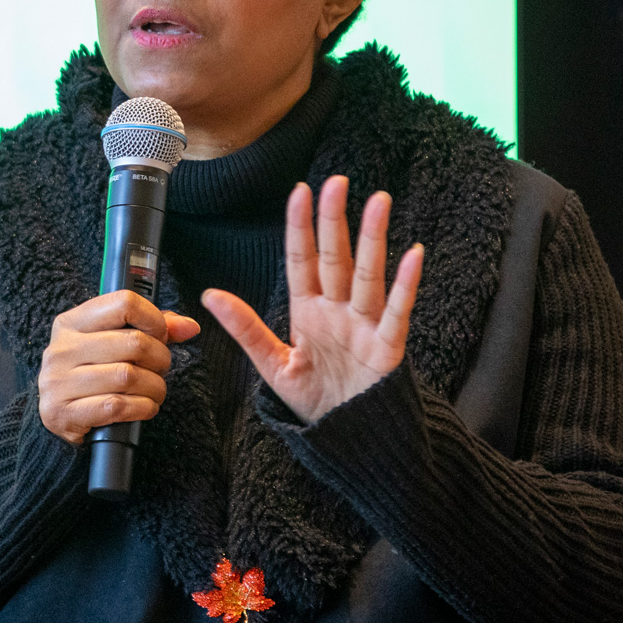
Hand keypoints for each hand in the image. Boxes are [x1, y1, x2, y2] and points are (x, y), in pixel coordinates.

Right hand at [39, 290, 201, 445]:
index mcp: (71, 323)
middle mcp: (61, 349)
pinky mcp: (63, 413)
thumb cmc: (91, 374)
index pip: (124, 303)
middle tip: (159, 368)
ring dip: (155, 387)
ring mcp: (58, 382)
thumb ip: (152, 330)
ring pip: (129, 376)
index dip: (154, 319)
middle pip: (134, 342)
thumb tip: (189, 327)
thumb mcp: (113, 343)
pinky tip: (143, 407)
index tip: (161, 335)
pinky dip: (142, 408)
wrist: (56, 417)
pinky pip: (118, 406)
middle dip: (160, 359)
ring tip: (154, 390)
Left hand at [201, 176, 422, 423]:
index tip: (300, 190)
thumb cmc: (314, 399)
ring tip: (379, 203)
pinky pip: (397, 313)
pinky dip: (405, 285)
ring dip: (373, 239)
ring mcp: (364, 326)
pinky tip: (412, 256)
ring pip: (369, 275)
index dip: (301, 226)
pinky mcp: (386, 348)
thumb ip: (246, 329)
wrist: (348, 439)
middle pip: (336, 258)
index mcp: (308, 311)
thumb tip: (210, 295)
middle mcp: (338, 311)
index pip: (302, 260)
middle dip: (336, 220)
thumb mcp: (273, 364)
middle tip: (338, 182)